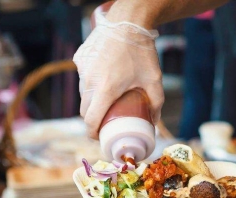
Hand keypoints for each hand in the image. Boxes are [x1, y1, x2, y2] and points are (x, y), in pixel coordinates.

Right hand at [73, 9, 163, 138]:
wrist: (128, 21)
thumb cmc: (142, 52)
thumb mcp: (154, 80)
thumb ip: (156, 103)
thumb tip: (155, 122)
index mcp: (105, 90)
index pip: (90, 120)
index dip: (92, 133)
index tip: (98, 137)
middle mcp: (89, 81)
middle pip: (85, 110)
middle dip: (93, 119)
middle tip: (105, 122)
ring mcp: (82, 68)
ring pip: (83, 93)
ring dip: (92, 100)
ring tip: (107, 99)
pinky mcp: (79, 58)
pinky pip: (83, 76)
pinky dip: (91, 81)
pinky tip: (104, 77)